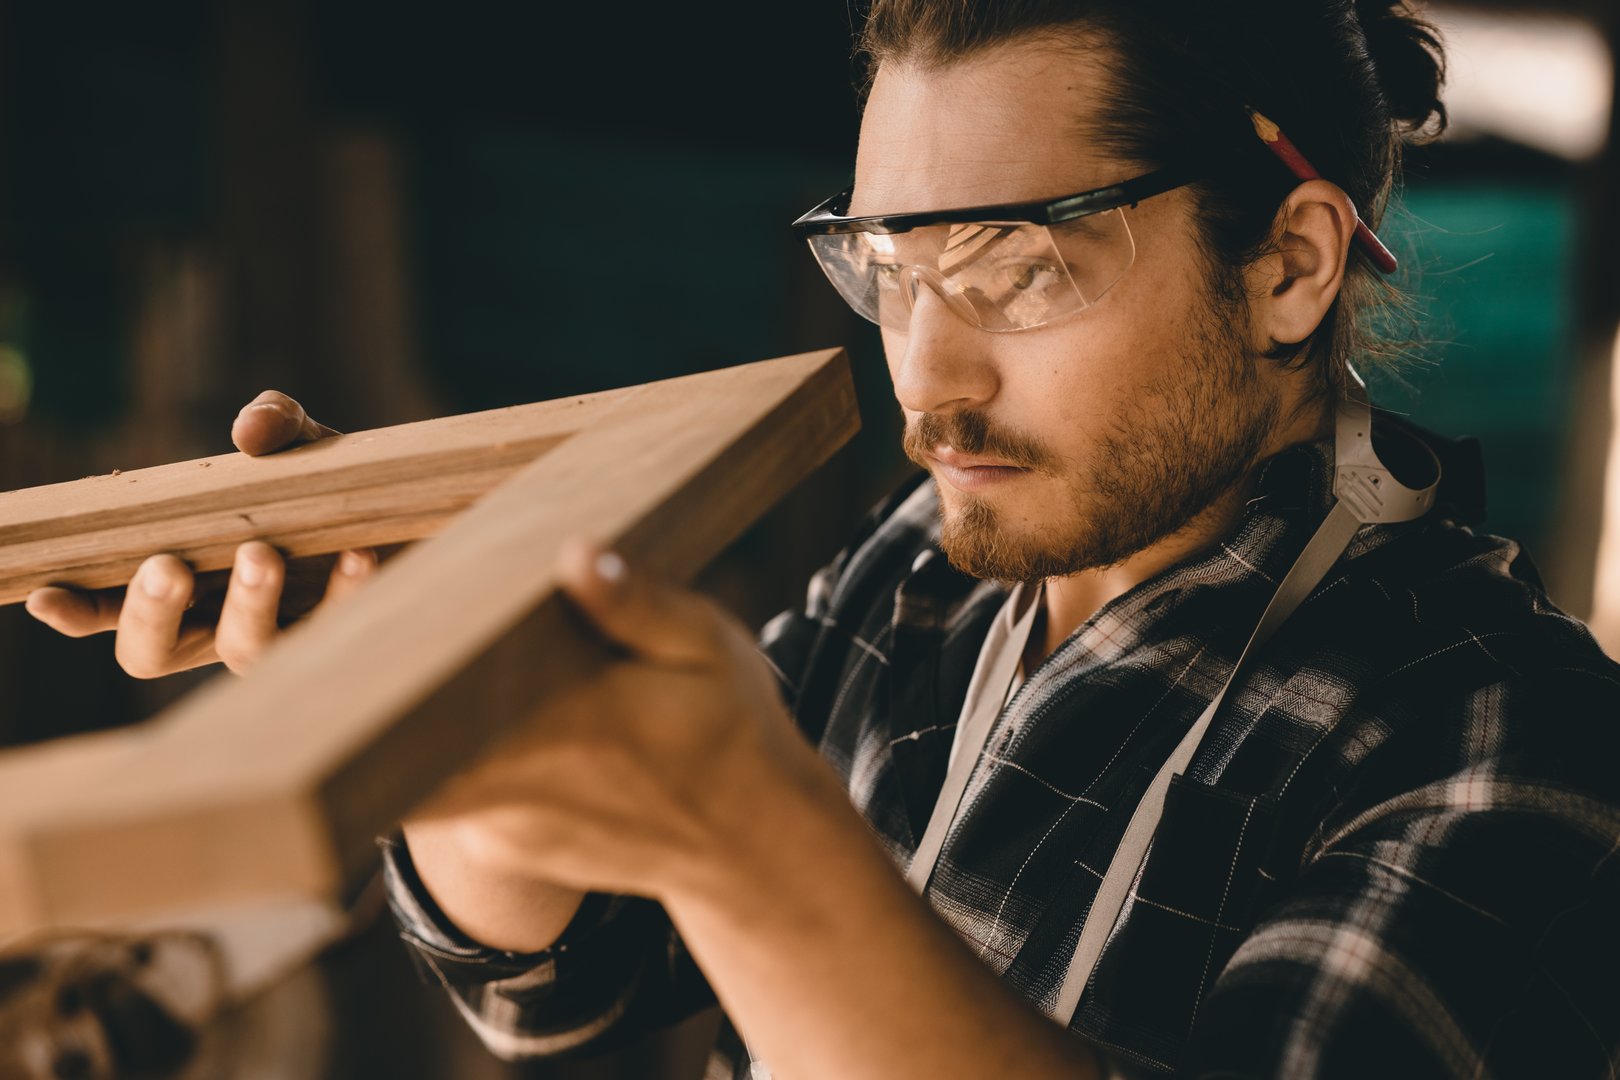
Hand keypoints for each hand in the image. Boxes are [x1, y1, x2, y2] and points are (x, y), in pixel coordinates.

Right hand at [23, 391, 378, 676]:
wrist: (417, 510)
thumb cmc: (326, 482)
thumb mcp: (297, 440)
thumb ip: (271, 422)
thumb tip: (249, 435)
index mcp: (179, 583)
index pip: (106, 612)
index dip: (78, 611)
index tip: (49, 594)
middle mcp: (217, 623)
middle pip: (154, 651)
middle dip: (152, 612)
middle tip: (167, 566)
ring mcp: (280, 637)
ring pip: (245, 650)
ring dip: (248, 604)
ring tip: (261, 555)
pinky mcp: (346, 638)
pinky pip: (339, 628)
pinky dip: (346, 590)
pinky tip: (358, 553)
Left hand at [406, 539, 833, 905]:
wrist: (753, 850)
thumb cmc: (734, 736)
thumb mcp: (709, 649)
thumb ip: (640, 603)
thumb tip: (575, 552)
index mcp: (569, 728)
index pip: (436, 696)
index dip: (383, 648)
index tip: (365, 587)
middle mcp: (521, 792)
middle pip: (396, 737)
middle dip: (369, 677)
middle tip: (363, 604)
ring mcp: (506, 831)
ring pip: (411, 767)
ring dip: (399, 717)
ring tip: (402, 650)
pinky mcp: (506, 847)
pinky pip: (441, 795)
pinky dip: (434, 752)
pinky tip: (461, 707)